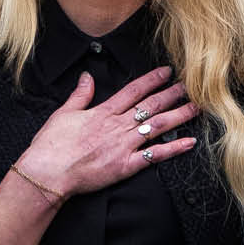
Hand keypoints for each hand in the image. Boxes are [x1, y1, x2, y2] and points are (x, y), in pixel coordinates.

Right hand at [16, 65, 199, 197]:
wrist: (48, 172)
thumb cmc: (52, 145)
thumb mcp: (63, 113)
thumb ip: (80, 94)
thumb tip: (87, 76)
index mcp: (103, 112)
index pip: (133, 90)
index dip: (152, 79)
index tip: (167, 72)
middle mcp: (117, 126)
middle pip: (151, 105)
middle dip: (172, 94)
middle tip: (189, 86)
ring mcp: (124, 146)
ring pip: (157, 126)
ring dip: (178, 116)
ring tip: (195, 108)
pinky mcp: (125, 166)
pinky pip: (155, 156)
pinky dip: (173, 149)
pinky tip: (189, 142)